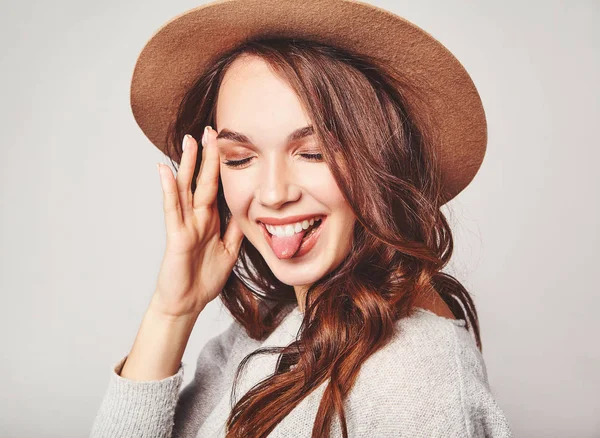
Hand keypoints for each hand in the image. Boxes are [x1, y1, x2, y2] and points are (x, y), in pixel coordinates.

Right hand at [152, 126, 243, 317]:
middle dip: (206, 156)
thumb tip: (250, 213)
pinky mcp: (176, 236)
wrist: (187, 303)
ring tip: (188, 141)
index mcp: (210, 219)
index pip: (215, 186)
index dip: (220, 166)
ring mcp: (185, 224)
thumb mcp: (229, 251)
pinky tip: (165, 170)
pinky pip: (172, 209)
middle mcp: (197, 217)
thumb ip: (235, 231)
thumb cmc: (204, 278)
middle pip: (201, 180)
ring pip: (185, 188)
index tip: (225, 143)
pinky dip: (169, 189)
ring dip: (186, 164)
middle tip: (209, 130)